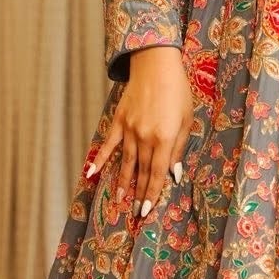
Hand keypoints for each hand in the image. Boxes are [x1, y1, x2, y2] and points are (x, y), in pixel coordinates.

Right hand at [87, 44, 193, 218]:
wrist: (156, 65)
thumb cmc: (177, 92)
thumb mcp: (187, 120)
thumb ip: (179, 148)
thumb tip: (174, 173)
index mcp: (165, 138)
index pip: (158, 173)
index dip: (152, 193)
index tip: (147, 209)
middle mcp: (145, 137)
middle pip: (142, 171)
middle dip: (139, 194)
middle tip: (135, 213)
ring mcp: (129, 129)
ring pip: (126, 162)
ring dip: (122, 182)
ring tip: (119, 200)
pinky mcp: (119, 121)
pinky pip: (108, 144)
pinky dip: (100, 159)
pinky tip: (92, 173)